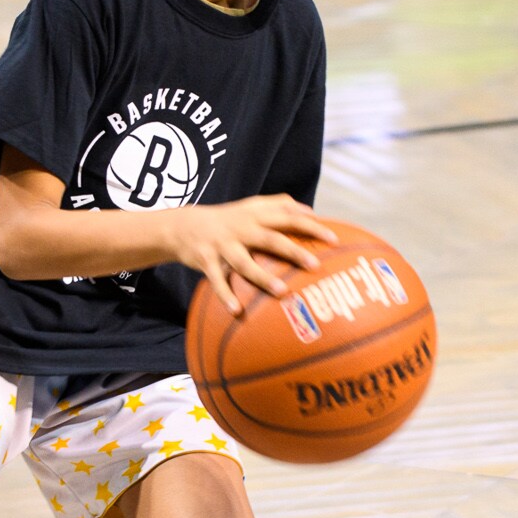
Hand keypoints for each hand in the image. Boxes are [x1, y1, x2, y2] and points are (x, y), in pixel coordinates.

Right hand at [170, 197, 338, 315]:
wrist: (182, 226)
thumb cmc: (226, 219)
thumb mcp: (250, 206)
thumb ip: (278, 205)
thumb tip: (310, 211)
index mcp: (254, 215)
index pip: (288, 217)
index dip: (311, 226)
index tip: (334, 239)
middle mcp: (240, 228)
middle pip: (271, 239)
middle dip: (294, 251)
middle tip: (316, 265)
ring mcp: (222, 245)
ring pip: (244, 262)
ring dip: (263, 277)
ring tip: (282, 291)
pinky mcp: (206, 261)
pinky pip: (217, 281)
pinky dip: (226, 296)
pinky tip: (237, 311)